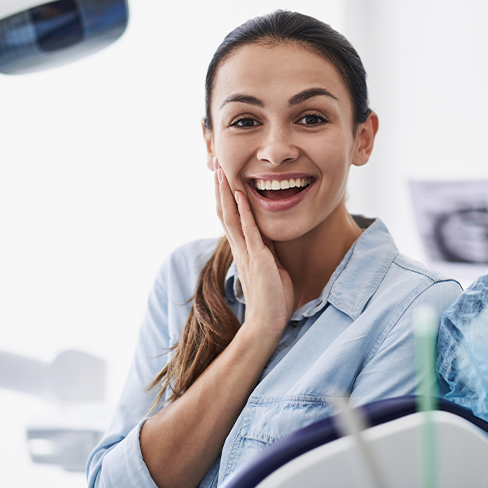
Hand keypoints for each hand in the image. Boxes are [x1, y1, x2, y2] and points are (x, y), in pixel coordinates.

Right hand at [214, 158, 293, 339]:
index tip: (223, 177)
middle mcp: (240, 248)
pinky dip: (244, 211)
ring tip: (221, 172)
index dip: (225, 197)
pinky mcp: (258, 258)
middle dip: (220, 188)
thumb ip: (267, 252)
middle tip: (215, 165)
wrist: (267, 323)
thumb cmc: (272, 299)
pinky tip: (239, 194)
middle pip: (224, 212)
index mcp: (243, 250)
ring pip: (231, 217)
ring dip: (226, 193)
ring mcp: (247, 252)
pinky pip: (249, 230)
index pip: (230, 218)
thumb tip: (269, 240)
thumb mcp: (271, 268)